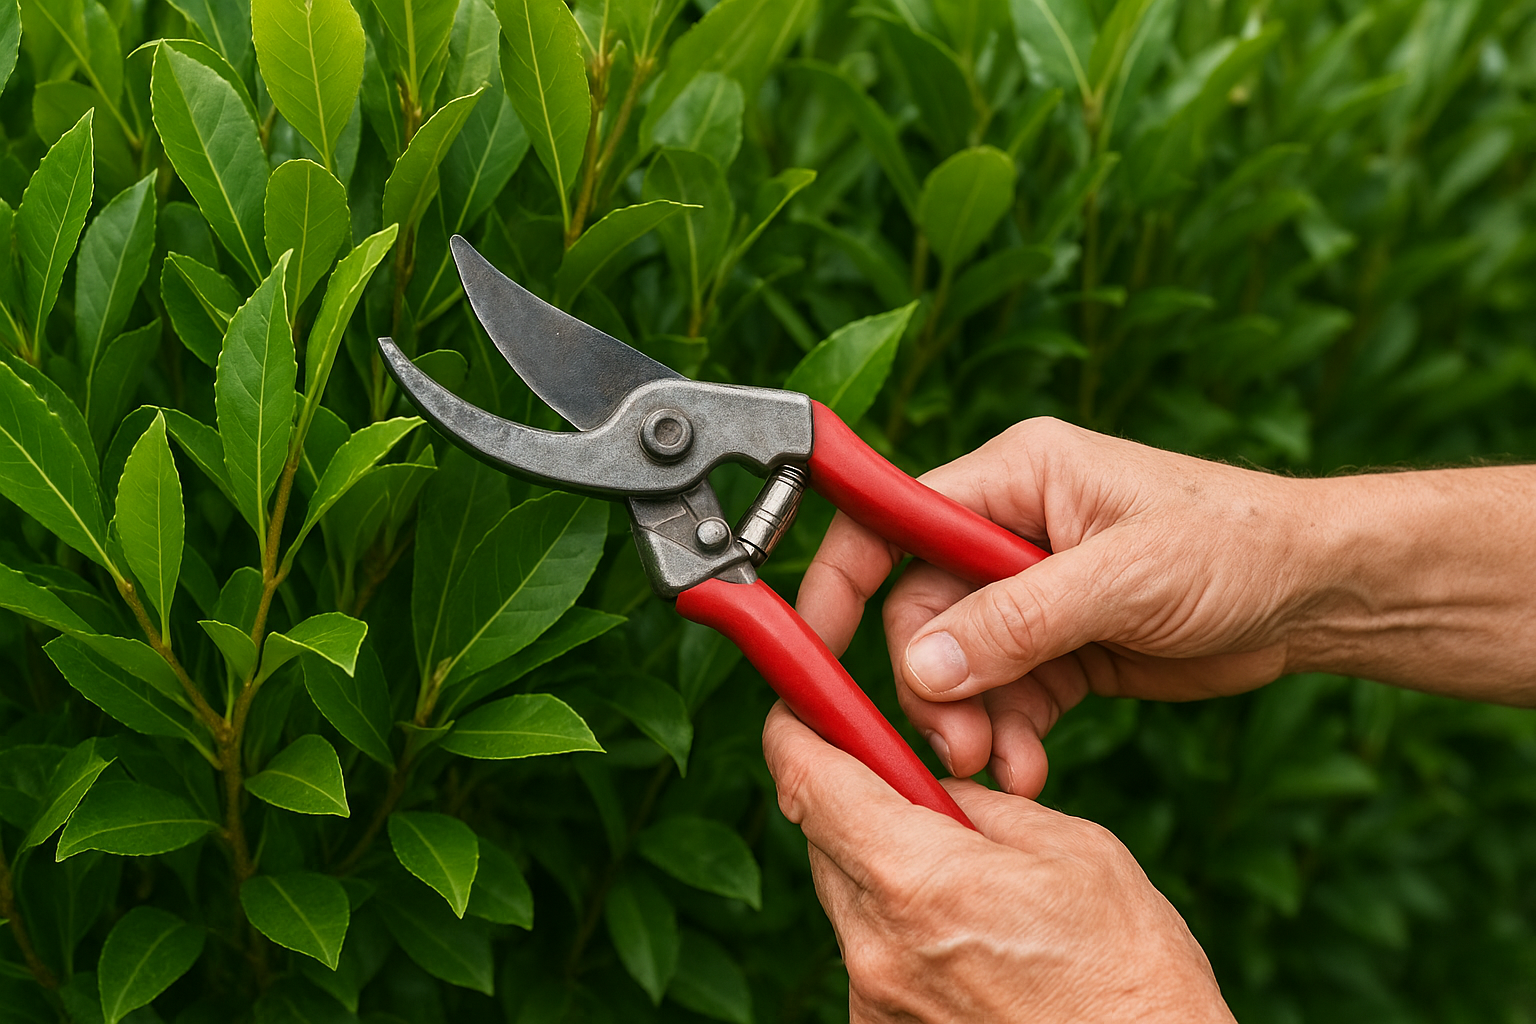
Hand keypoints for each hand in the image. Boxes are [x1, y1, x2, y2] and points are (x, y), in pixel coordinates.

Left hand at [762, 702, 1234, 1023]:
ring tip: (970, 892)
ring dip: (884, 873)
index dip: (796, 731)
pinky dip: (899, 932)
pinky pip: (869, 956)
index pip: (808, 780)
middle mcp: (876, 946)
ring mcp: (873, 1000)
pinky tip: (967, 944)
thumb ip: (975, 806)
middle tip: (914, 795)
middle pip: (822, 839)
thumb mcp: (1069, 851)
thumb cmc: (1129, 973)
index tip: (803, 708)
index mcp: (918, 879)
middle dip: (855, 802)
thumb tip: (923, 784)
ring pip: (846, 899)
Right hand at [797, 417, 1310, 794]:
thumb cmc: (1236, 544)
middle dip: (931, 683)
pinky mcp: (1057, 645)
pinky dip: (1008, 736)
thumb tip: (922, 665)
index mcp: (1014, 479)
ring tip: (1004, 769)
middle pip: (920, 611)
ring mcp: (1031, 592)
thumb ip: (1017, 620)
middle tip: (958, 745)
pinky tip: (1031, 769)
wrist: (1314, 594)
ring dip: (970, 722)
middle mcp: (1008, 531)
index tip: (810, 642)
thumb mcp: (1124, 578)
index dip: (840, 577)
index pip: (892, 519)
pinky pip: (1003, 697)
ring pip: (956, 665)